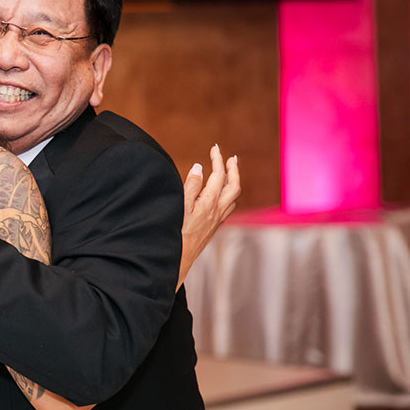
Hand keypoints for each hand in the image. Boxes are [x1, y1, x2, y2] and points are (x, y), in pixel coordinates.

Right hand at [180, 144, 241, 285]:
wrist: (177, 262)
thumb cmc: (175, 234)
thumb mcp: (179, 206)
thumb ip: (191, 186)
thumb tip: (200, 167)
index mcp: (209, 203)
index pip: (219, 175)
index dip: (218, 159)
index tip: (215, 147)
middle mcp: (217, 211)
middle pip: (234, 186)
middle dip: (233, 170)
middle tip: (231, 158)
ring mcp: (217, 221)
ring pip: (233, 198)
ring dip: (233, 182)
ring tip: (230, 173)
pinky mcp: (213, 228)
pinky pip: (228, 208)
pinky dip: (227, 196)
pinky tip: (222, 196)